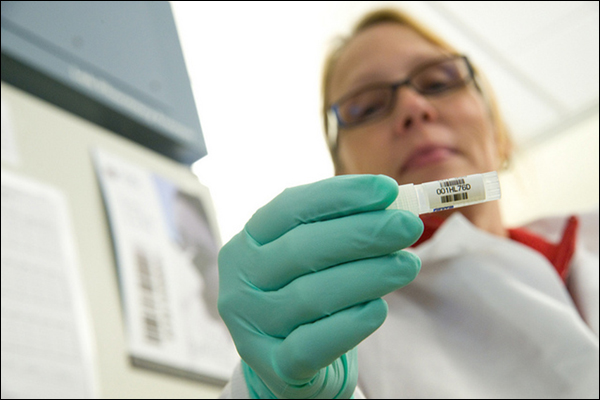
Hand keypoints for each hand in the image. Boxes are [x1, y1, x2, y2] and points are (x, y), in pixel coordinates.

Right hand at [218, 175, 422, 398]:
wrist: (292, 363)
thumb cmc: (308, 293)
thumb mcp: (315, 257)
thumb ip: (342, 227)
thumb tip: (391, 202)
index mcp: (248, 242)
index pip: (290, 208)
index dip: (340, 196)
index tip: (388, 189)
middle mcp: (240, 281)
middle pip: (303, 249)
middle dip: (363, 233)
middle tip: (408, 226)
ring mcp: (250, 326)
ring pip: (311, 295)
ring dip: (368, 275)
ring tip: (408, 265)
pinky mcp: (272, 367)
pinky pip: (311, 344)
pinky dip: (348, 325)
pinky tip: (378, 309)